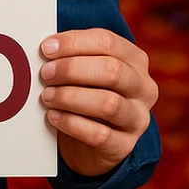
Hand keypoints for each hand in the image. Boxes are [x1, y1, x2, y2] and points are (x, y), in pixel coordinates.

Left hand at [38, 28, 157, 177]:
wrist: (91, 143)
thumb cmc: (86, 93)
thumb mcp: (85, 70)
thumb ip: (72, 55)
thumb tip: (46, 48)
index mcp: (135, 60)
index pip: (108, 42)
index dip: (74, 43)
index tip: (46, 49)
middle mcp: (143, 88)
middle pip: (112, 70)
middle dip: (71, 69)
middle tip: (45, 73)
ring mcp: (138, 118)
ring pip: (108, 104)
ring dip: (70, 97)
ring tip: (46, 96)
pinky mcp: (125, 146)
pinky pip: (99, 134)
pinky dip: (71, 123)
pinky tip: (53, 116)